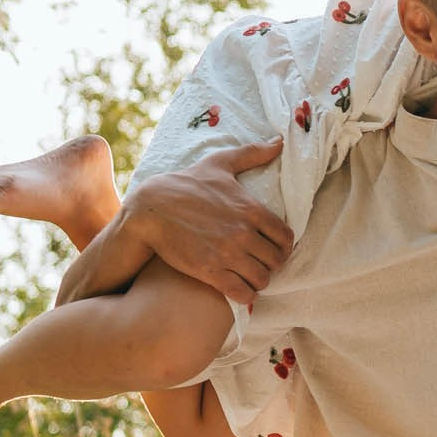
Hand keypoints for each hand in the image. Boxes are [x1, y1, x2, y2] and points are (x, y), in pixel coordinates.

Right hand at [124, 139, 290, 304]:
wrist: (150, 208)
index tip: (274, 248)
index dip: (284, 246)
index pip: (286, 238)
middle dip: (272, 264)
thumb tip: (279, 141)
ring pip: (262, 279)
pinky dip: (246, 294)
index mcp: (251, 209)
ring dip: (259, 281)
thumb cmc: (186, 184)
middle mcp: (243, 233)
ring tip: (250, 276)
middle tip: (262, 264)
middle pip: (277, 261)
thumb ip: (252, 153)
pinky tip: (240, 289)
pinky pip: (243, 293)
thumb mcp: (220, 163)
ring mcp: (227, 254)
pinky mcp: (210, 272)